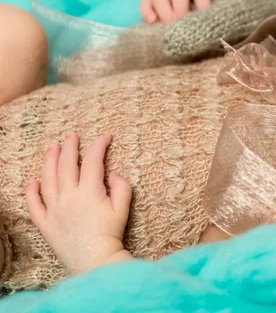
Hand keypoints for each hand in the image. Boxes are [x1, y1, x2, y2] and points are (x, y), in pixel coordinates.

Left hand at [26, 132, 133, 274]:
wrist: (96, 260)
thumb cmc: (112, 234)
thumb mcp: (123, 208)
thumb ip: (121, 186)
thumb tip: (112, 174)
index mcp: (90, 191)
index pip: (93, 161)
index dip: (99, 145)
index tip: (105, 137)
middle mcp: (69, 196)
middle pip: (67, 164)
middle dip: (71, 146)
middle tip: (72, 135)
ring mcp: (54, 209)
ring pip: (48, 178)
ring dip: (50, 160)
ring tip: (52, 148)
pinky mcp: (45, 223)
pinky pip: (34, 204)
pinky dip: (31, 191)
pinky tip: (33, 180)